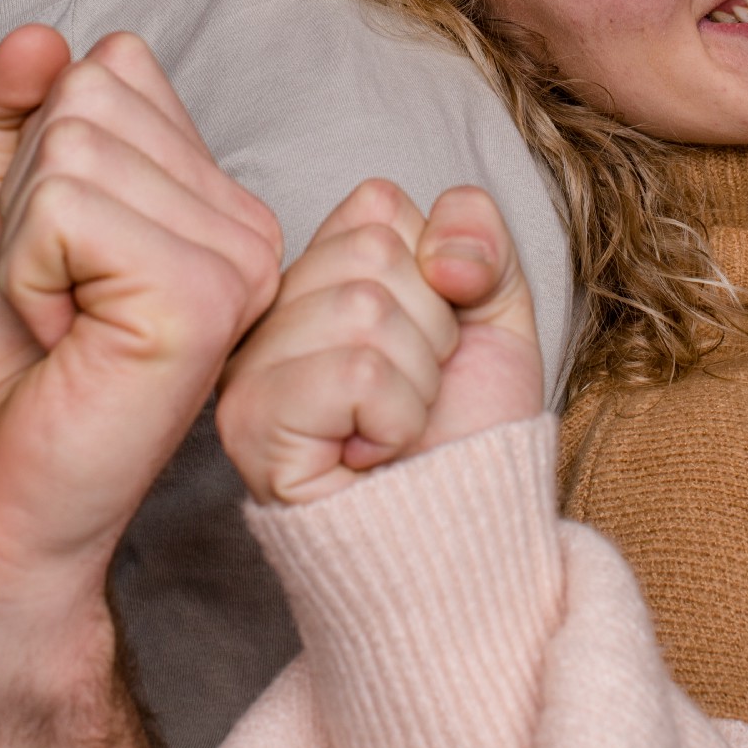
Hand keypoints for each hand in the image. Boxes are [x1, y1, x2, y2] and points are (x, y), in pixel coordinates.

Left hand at [0, 25, 282, 620]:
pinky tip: (63, 344)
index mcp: (210, 199)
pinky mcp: (204, 300)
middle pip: (91, 96)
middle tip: (46, 296)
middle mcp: (244, 224)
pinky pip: (67, 207)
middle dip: (24, 193)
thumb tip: (38, 34)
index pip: (115, 66)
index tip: (49, 255)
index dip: (38, 148)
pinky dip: (26, 271)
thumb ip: (4, 109)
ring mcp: (236, 261)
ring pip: (75, 145)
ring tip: (57, 324)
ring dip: (21, 240)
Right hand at [216, 178, 542, 504]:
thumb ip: (479, 237)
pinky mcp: (254, 425)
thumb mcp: (496, 313)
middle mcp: (268, 316)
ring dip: (416, 382)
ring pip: (364, 309)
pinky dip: (396, 419)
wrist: (466, 542)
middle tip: (413, 395)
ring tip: (394, 430)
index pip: (377, 204)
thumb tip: (444, 255)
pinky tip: (372, 455)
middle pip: (372, 251)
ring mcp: (250, 369)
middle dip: (430, 331)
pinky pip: (358, 372)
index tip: (430, 340)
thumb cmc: (468, 435)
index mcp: (315, 277)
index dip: (436, 274)